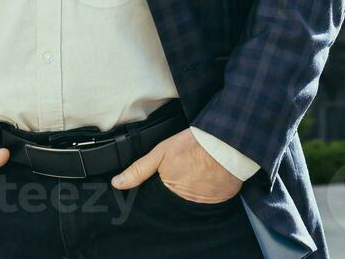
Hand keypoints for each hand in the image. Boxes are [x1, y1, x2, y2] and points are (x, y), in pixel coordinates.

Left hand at [110, 128, 242, 203]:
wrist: (227, 142)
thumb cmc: (193, 145)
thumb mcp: (161, 152)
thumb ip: (139, 169)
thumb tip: (117, 184)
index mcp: (169, 191)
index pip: (158, 200)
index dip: (159, 191)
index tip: (164, 181)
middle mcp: (185, 201)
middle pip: (175, 201)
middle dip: (176, 191)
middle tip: (184, 174)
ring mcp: (203, 202)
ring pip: (192, 201)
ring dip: (193, 192)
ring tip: (197, 175)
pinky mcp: (221, 199)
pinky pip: (211, 199)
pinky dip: (209, 191)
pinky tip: (209, 178)